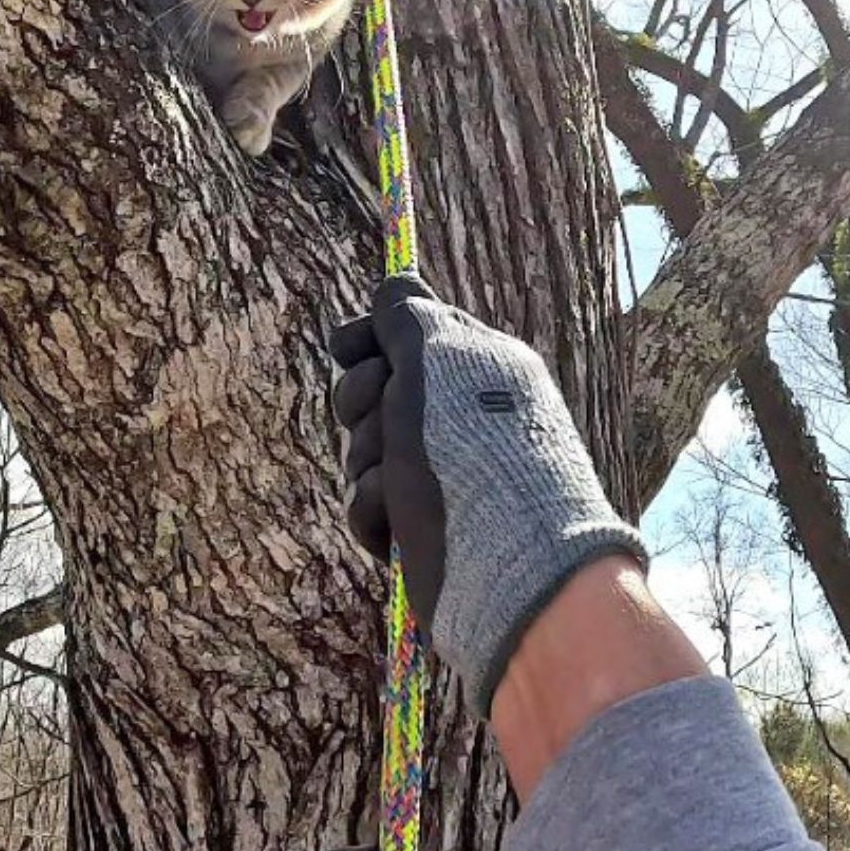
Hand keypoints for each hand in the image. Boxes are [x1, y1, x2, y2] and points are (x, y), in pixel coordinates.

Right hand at [330, 274, 646, 716]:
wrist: (504, 567)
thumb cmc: (471, 452)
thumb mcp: (437, 362)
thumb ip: (408, 316)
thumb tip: (395, 283)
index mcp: (476, 366)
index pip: (406, 331)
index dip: (368, 339)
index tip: (346, 347)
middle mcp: (459, 417)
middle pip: (372, 388)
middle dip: (362, 402)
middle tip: (384, 416)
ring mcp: (440, 474)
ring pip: (363, 447)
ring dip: (367, 461)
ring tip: (397, 485)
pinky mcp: (419, 527)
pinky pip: (366, 502)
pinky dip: (372, 510)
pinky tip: (393, 523)